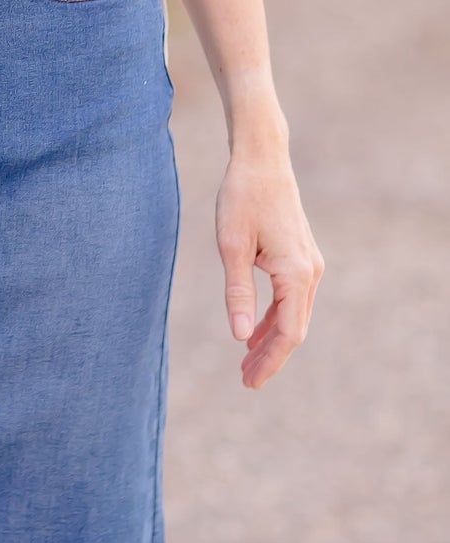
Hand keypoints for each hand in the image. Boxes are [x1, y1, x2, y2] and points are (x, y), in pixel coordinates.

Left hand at [215, 143, 323, 389]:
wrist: (262, 161)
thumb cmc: (242, 198)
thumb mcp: (231, 246)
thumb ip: (237, 292)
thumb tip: (239, 337)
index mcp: (296, 273)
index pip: (287, 332)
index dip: (269, 360)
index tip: (248, 381)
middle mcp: (310, 272)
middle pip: (294, 329)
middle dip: (271, 357)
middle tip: (246, 381)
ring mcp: (309, 264)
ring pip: (294, 315)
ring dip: (271, 339)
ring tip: (247, 362)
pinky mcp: (301, 257)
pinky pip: (291, 298)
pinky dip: (274, 318)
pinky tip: (254, 331)